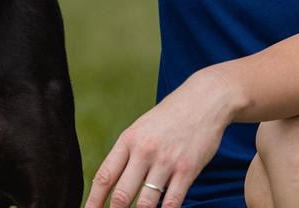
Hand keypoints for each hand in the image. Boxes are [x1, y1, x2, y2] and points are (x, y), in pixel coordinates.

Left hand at [86, 69, 240, 207]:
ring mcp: (166, 161)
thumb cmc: (170, 117)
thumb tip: (111, 183)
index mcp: (128, 139)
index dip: (94, 200)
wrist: (204, 100)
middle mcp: (144, 151)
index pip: (104, 176)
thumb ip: (127, 153)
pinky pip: (172, 201)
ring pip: (146, 203)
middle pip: (121, 194)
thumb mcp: (141, 128)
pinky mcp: (187, 169)